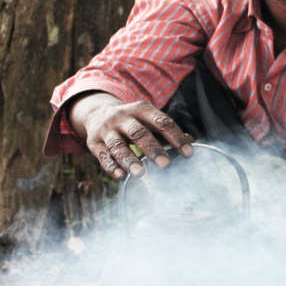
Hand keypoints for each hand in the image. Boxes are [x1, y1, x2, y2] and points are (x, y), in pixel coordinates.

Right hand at [66, 92, 193, 178]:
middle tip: (165, 165)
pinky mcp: (94, 143)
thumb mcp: (148, 120)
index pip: (161, 121)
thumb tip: (191, 140)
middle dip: (152, 148)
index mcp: (141, 109)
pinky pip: (103, 156)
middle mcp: (122, 117)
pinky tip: (121, 176)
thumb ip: (166, 131)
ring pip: (117, 145)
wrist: (97, 113)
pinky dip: (111, 167)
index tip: (187, 154)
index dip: (175, 137)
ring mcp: (107, 130)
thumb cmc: (132, 121)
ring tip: (140, 173)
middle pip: (138, 132)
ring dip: (129, 159)